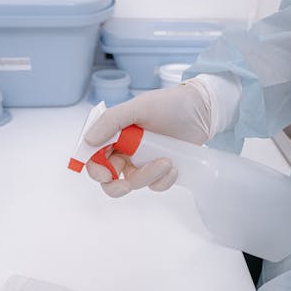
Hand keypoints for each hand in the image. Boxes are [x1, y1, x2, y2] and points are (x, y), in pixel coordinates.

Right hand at [85, 80, 212, 197]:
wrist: (202, 110)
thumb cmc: (170, 104)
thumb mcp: (139, 107)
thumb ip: (111, 121)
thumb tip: (88, 139)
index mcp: (114, 134)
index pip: (94, 157)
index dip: (95, 169)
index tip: (106, 174)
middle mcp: (125, 150)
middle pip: (109, 178)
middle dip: (116, 186)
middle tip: (126, 186)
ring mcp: (143, 162)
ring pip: (135, 182)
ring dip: (149, 176)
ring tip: (167, 161)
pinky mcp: (160, 171)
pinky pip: (155, 185)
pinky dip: (164, 180)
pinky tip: (174, 166)